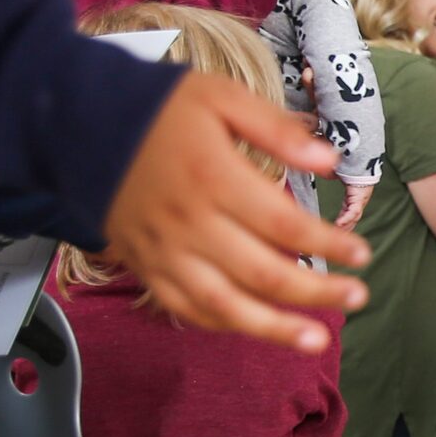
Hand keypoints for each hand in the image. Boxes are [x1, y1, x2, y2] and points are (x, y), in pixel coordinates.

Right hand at [103, 72, 368, 351]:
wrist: (73, 125)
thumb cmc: (155, 107)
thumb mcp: (219, 96)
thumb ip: (275, 129)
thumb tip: (329, 161)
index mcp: (214, 177)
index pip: (284, 224)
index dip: (328, 244)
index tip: (362, 255)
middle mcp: (190, 223)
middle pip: (263, 272)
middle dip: (316, 291)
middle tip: (358, 297)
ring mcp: (164, 252)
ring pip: (224, 304)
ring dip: (273, 328)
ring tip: (316, 339)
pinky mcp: (144, 267)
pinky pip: (186, 309)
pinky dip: (223, 325)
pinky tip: (256, 329)